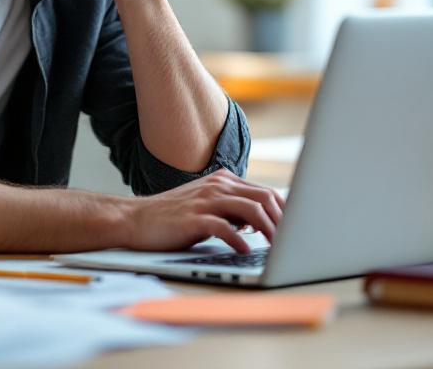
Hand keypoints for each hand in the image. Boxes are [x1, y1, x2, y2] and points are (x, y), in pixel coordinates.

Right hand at [121, 169, 285, 253]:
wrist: (135, 219)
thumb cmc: (173, 217)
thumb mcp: (206, 205)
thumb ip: (231, 208)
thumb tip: (261, 221)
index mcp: (223, 180)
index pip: (265, 192)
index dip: (285, 210)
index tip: (297, 228)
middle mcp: (217, 186)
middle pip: (263, 197)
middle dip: (283, 220)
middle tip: (293, 241)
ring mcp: (205, 200)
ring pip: (250, 210)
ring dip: (269, 230)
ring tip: (277, 248)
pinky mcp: (194, 218)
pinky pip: (224, 227)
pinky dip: (239, 239)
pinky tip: (244, 250)